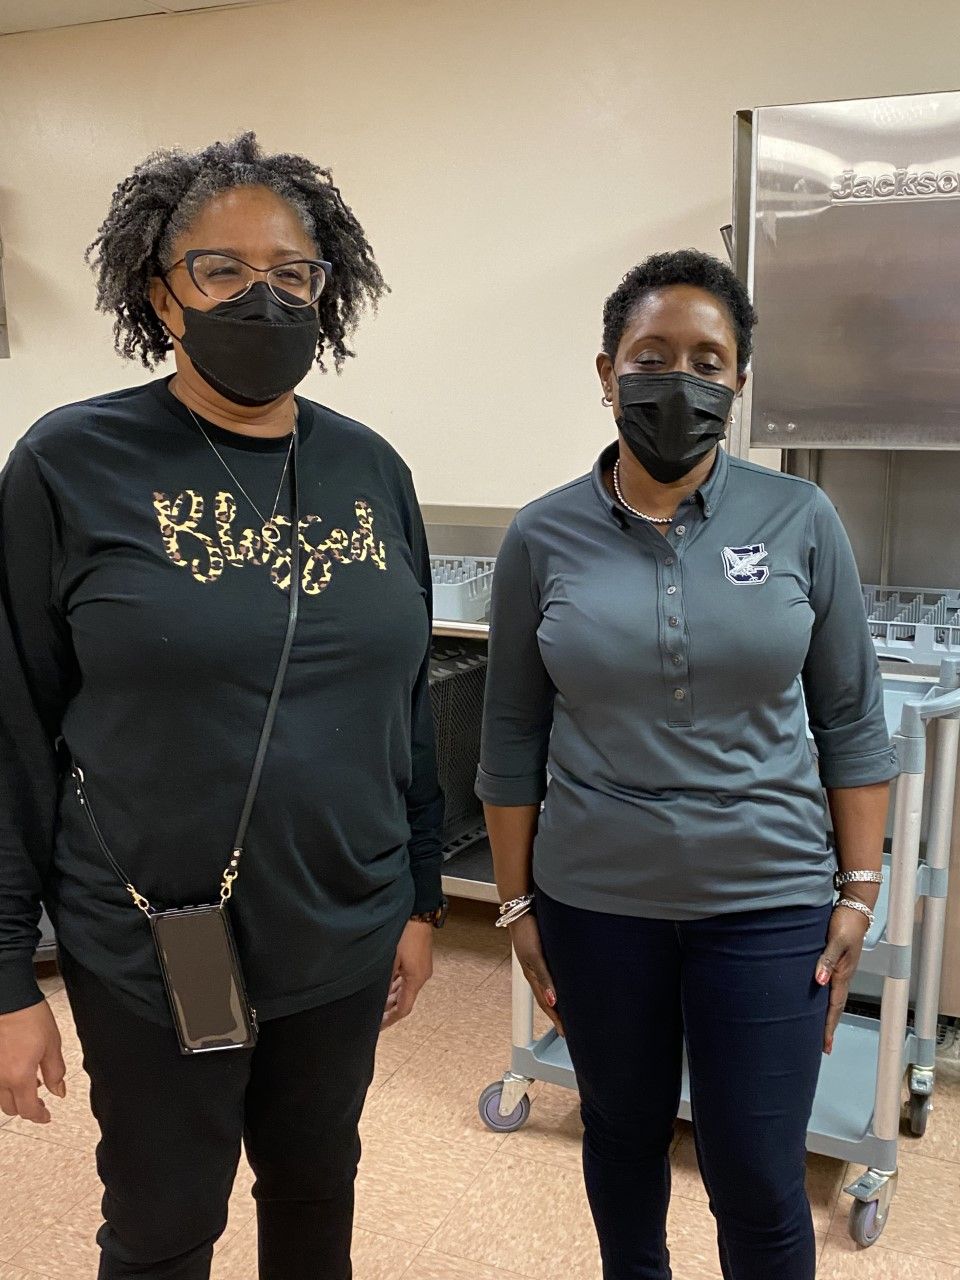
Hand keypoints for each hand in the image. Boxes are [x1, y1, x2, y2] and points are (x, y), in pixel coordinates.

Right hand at [0, 1001, 66, 1124]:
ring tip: (30, 1083)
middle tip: (40, 1102)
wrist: (9, 1000)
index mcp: (19, 1076)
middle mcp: (0, 1079)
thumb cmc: (29, 1017)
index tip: (46, 1116)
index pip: (28, 1110)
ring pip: (0, 1098)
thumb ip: (55, 1072)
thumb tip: (58, 1091)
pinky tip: (16, 1071)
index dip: (39, 1117)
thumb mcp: (52, 1045)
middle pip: (11, 1109)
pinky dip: (5, 1084)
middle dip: (27, 1109)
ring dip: (15, 1097)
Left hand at [381, 921, 433, 1030]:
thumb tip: (378, 997)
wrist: (418, 914)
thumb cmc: (405, 934)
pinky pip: (408, 978)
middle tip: (373, 1013)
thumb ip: (385, 981)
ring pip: (406, 988)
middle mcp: (422, 977)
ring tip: (376, 998)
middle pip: (405, 999)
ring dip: (393, 994)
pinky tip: (387, 981)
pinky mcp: (421, 960)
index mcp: (415, 980)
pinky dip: (397, 983)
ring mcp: (422, 968)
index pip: (403, 1008)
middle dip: (389, 1007)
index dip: (390, 1019)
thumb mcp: (391, 959)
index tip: (378, 1026)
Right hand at [510, 914, 563, 1036]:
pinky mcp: (546, 954)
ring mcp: (541, 964)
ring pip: (552, 988)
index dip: (556, 1020)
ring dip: (560, 1001)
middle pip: (549, 1000)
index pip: (547, 1005)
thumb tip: (553, 1003)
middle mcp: (537, 973)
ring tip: (570, 1012)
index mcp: (533, 977)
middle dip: (559, 1015)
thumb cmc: (526, 931)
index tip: (566, 1034)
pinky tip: (568, 985)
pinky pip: (555, 975)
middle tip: (571, 1028)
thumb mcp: (535, 957)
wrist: (522, 909)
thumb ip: (545, 979)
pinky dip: (561, 985)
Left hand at [815, 906, 869, 1053]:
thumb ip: (827, 959)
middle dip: (829, 1026)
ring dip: (827, 1014)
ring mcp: (841, 969)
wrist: (855, 908)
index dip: (828, 1025)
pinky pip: (831, 987)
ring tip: (819, 1030)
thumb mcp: (836, 939)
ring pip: (833, 998)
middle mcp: (842, 975)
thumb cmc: (846, 922)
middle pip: (835, 1007)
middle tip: (822, 1046)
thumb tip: (819, 981)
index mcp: (843, 973)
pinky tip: (818, 1000)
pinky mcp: (838, 962)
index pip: (834, 1006)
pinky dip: (825, 999)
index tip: (825, 1044)